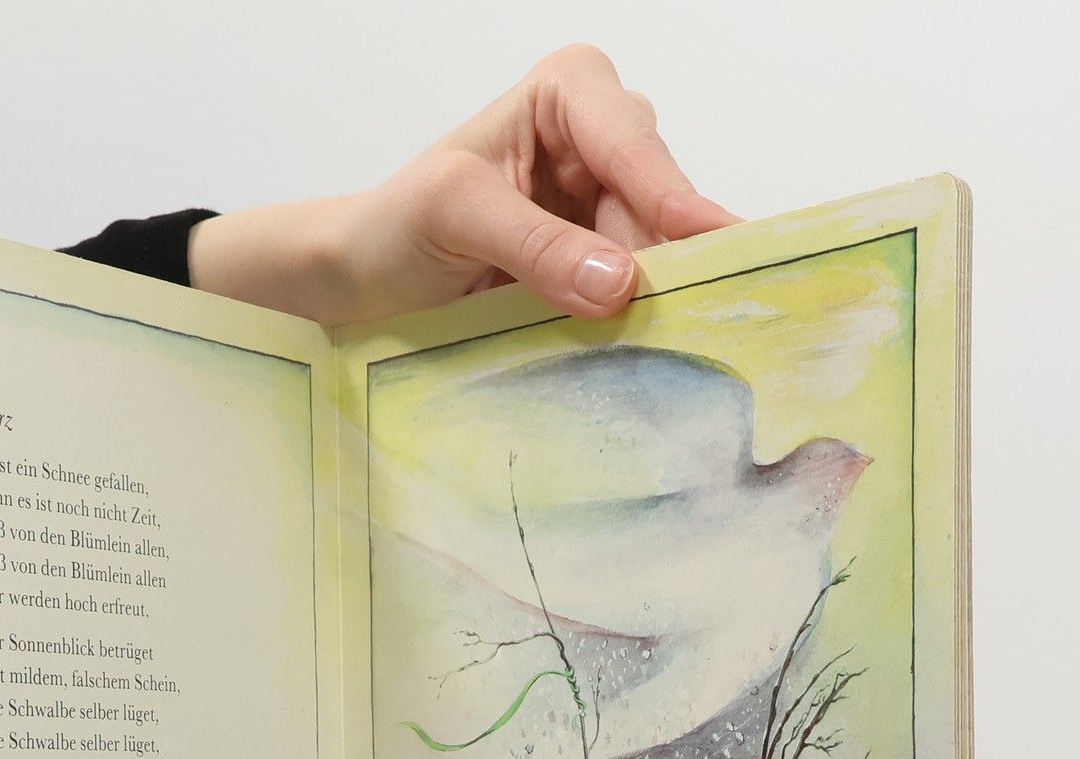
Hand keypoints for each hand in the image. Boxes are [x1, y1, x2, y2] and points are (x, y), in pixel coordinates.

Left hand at [188, 44, 736, 327]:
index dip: (672, 199)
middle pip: (659, 201)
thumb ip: (535, 243)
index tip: (714, 243)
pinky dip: (629, 319)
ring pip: (656, 250)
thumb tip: (618, 283)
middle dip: (659, 259)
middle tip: (673, 321)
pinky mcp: (600, 260)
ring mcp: (606, 202)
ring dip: (646, 297)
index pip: (633, 145)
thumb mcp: (454, 215)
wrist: (365, 277)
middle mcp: (602, 137)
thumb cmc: (397, 225)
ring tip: (639, 341)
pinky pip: (635, 288)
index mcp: (571, 93)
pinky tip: (627, 344)